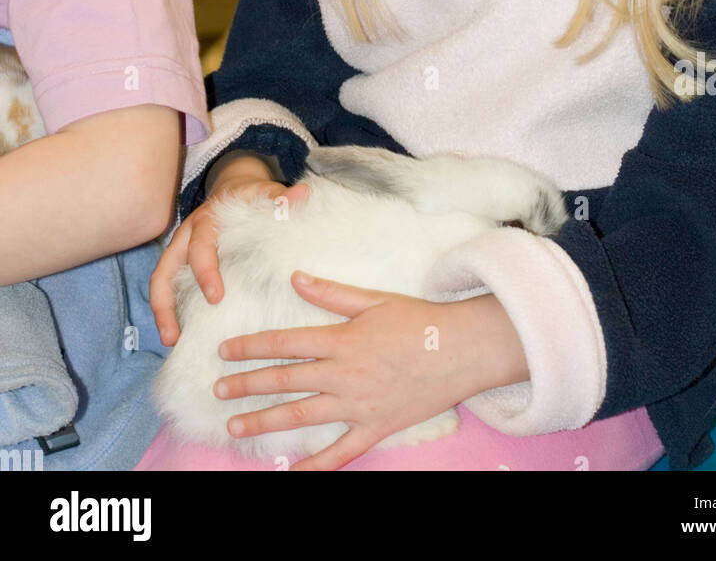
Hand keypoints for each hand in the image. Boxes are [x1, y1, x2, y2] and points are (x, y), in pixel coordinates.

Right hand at [149, 173, 309, 345]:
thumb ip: (281, 198)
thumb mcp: (265, 192)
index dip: (205, 272)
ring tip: (171, 341)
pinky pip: (169, 288)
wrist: (234, 187)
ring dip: (162, 312)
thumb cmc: (250, 196)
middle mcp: (187, 237)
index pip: (200, 246)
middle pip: (165, 269)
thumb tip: (302, 194)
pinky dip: (171, 310)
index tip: (216, 297)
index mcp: (206, 221)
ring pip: (161, 281)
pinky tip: (181, 336)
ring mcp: (181, 251)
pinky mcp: (182, 264)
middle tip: (174, 335)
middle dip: (166, 303)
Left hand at [214, 276, 485, 470]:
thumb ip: (331, 292)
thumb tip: (295, 278)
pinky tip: (289, 474)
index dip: (250, 347)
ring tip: (233, 425)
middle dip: (246, 385)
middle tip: (217, 389)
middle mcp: (343, 375)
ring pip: (301, 416)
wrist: (462, 351)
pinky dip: (314, 466)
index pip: (284, 344)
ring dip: (263, 421)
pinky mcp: (374, 428)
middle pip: (284, 381)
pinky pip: (339, 452)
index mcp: (342, 339)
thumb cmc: (419, 321)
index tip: (224, 351)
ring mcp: (357, 405)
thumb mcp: (374, 299)